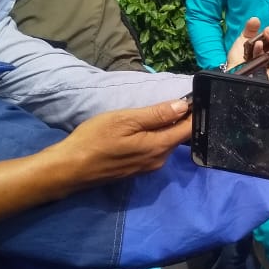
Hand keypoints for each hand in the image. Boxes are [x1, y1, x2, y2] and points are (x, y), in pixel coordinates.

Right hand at [45, 99, 190, 186]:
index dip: (195, 113)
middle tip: (184, 99)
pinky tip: (149, 127)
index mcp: (159, 147)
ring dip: (169, 128)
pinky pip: (155, 150)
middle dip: (184, 119)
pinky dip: (157, 137)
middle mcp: (159, 160)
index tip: (198, 99)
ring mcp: (148, 167)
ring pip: (167, 143)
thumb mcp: (125, 120)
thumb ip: (156, 115)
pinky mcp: (137, 170)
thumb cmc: (95, 139)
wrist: (70, 168)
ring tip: (167, 109)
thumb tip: (184, 106)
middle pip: (179, 137)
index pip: (188, 129)